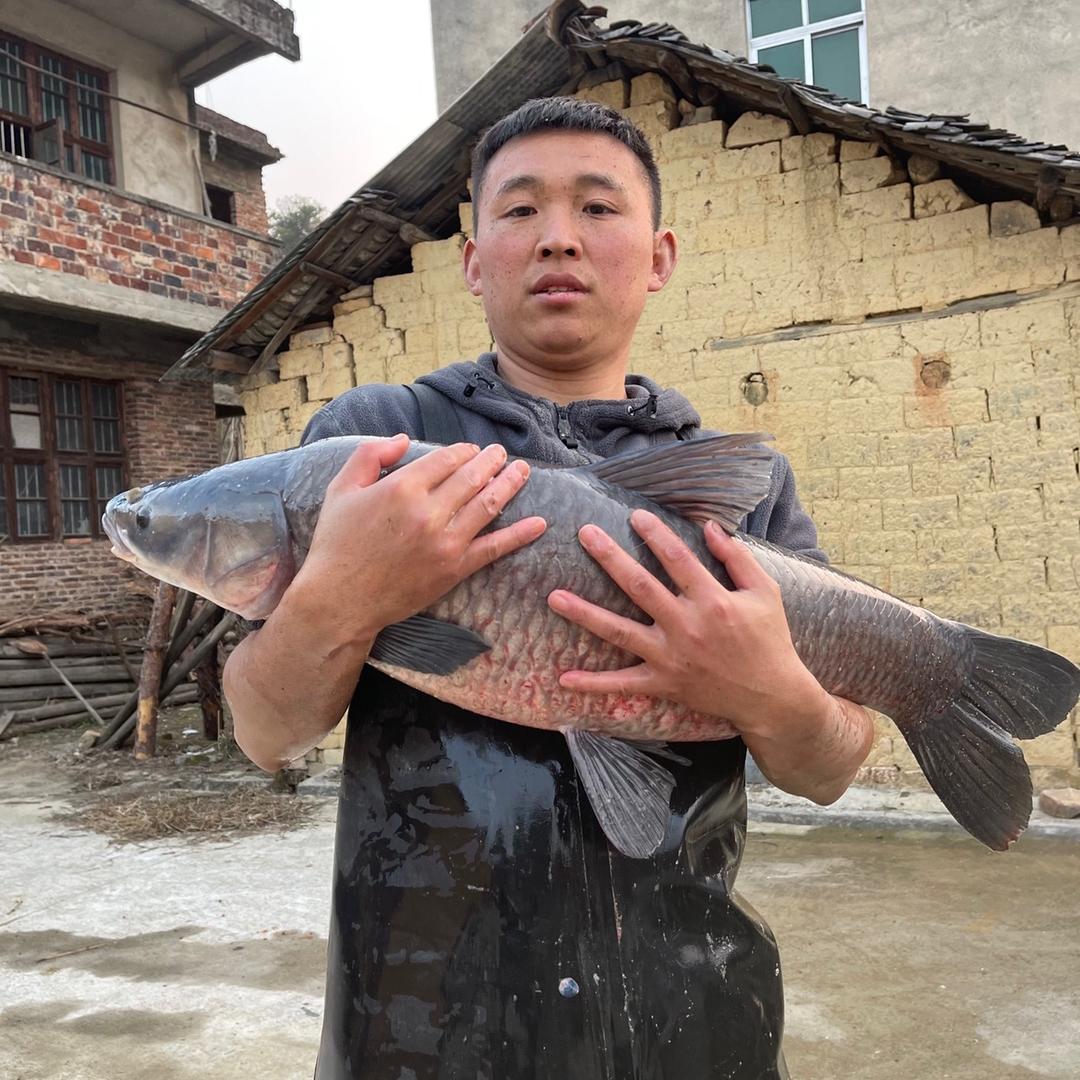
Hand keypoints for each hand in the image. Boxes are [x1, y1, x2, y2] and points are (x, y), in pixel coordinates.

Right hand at [292, 435, 545, 639]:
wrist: (341, 600)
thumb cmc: (337, 543)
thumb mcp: (341, 489)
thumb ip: (370, 455)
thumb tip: (403, 438)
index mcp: (402, 488)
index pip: (446, 458)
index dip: (463, 451)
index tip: (471, 450)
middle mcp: (429, 512)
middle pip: (472, 477)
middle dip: (492, 461)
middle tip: (502, 454)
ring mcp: (446, 542)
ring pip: (488, 505)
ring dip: (509, 484)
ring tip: (522, 471)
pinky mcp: (455, 569)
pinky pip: (494, 548)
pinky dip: (519, 534)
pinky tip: (539, 524)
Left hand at [548, 509, 822, 726]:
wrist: (771, 697)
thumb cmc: (769, 640)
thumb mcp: (764, 592)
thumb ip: (737, 558)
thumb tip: (710, 526)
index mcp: (712, 601)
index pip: (677, 558)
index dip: (655, 534)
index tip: (634, 514)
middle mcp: (686, 627)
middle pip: (640, 586)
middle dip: (610, 558)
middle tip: (584, 534)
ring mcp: (671, 657)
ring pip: (620, 632)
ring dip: (585, 614)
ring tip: (554, 597)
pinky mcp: (663, 683)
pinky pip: (623, 684)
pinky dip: (593, 684)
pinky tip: (563, 679)